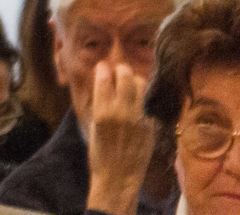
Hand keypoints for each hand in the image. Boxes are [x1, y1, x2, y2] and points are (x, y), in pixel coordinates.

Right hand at [87, 62, 156, 214]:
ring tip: (130, 84)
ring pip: (140, 87)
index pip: (104, 78)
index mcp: (102, 111)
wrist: (118, 177)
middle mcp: (122, 112)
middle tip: (119, 70)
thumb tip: (102, 84)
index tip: (103, 66)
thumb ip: (98, 104)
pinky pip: (145, 108)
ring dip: (134, 81)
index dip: (103, 68)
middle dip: (121, 69)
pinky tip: (135, 113)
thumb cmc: (99, 152)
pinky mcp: (150, 127)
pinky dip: (140, 106)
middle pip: (126, 76)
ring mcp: (138, 118)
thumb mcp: (92, 125)